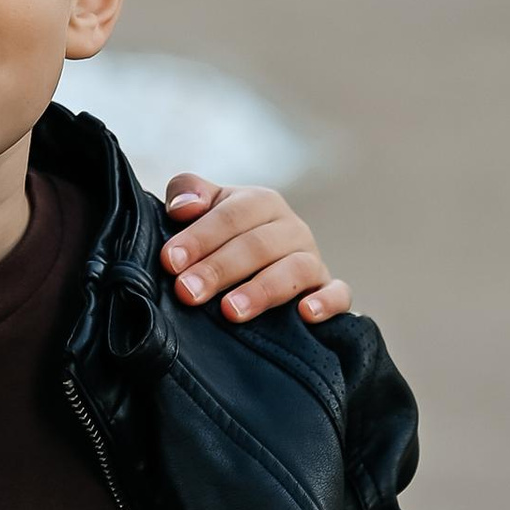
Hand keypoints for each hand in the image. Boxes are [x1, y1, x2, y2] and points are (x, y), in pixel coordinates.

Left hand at [161, 174, 349, 326]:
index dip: (199, 238)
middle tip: (188, 292)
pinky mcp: (329, 290)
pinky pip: (338, 294)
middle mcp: (291, 228)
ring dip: (262, 290)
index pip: (229, 216)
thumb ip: (188, 194)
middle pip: (257, 245)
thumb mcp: (205, 209)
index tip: (171, 262)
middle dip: (219, 269)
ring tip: (231, 311)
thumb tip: (183, 208)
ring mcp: (313, 259)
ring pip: (294, 270)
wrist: (258, 268)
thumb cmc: (224, 238)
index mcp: (260, 203)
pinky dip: (326, 302)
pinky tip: (306, 315)